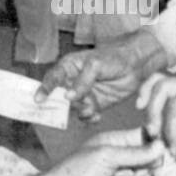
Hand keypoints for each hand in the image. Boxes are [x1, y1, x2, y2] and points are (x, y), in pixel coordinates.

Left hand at [18, 129, 166, 175]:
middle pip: (150, 155)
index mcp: (116, 142)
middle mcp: (122, 159)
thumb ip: (136, 153)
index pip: (143, 136)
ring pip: (149, 172)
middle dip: (162, 155)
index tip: (174, 135)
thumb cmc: (76, 171)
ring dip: (158, 171)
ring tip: (164, 169)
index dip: (158, 136)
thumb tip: (161, 147)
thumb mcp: (107, 155)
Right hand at [37, 32, 165, 120]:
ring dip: (79, 111)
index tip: (38, 100)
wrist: (136, 65)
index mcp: (69, 67)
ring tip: (90, 108)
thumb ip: (82, 81)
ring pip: (73, 108)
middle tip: (69, 109)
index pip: (52, 78)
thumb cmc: (114, 57)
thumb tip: (68, 97)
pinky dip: (89, 118)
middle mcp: (73, 82)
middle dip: (62, 105)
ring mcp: (83, 94)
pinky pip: (86, 115)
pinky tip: (96, 116)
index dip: (44, 89)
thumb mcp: (96, 65)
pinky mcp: (95, 104)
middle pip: (59, 97)